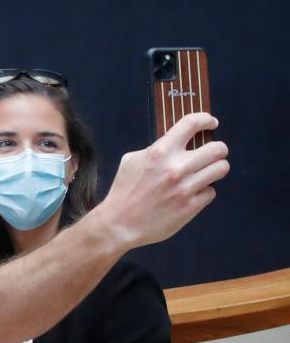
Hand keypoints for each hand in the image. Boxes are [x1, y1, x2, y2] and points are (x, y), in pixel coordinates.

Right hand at [95, 113, 228, 249]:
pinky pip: (211, 192)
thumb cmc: (124, 191)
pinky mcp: (191, 206)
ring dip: (216, 169)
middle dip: (218, 149)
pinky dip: (204, 192)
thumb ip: (155, 149)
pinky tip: (191, 194)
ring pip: (221, 168)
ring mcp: (186, 187)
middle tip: (213, 153)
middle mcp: (176, 167)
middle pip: (218, 148)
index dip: (206, 119)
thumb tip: (175, 143)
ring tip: (206, 172)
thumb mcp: (132, 161)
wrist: (120, 223)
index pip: (192, 123)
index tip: (211, 123)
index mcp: (160, 151)